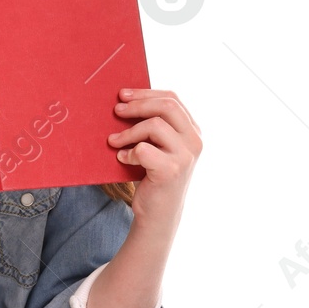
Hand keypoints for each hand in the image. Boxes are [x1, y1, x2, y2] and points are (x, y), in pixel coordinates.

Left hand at [107, 87, 200, 225]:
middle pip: (166, 106)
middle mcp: (195, 141)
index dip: (146, 93)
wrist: (159, 214)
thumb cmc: (154, 176)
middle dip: (138, 105)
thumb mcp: (160, 146)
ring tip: (114, 141)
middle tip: (117, 110)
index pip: (172, 99)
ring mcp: (185, 156)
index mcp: (193, 131)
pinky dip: (128, 153)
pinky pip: (143, 149)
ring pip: (154, 125)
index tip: (124, 94)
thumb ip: (155, 125)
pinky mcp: (171, 170)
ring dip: (128, 132)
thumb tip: (126, 100)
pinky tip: (123, 159)